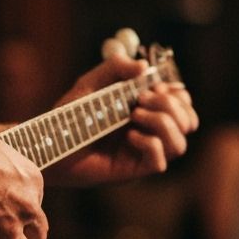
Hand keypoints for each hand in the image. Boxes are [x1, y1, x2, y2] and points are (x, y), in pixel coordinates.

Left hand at [44, 54, 198, 186]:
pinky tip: (128, 136)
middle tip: (140, 98)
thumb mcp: (92, 82)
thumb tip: (144, 67)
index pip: (184, 104)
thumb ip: (116, 68)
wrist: (49, 142)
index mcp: (148, 112)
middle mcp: (151, 133)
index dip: (177, 92)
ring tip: (134, 115)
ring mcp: (144, 153)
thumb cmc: (71, 115)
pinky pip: (160, 162)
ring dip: (163, 123)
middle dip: (171, 104)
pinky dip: (150, 144)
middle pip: (188, 122)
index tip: (154, 84)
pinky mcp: (133, 171)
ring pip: (180, 144)